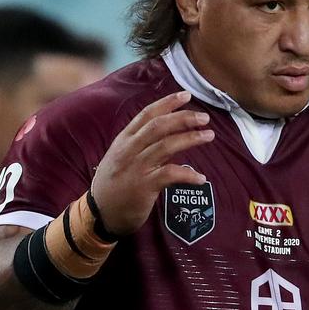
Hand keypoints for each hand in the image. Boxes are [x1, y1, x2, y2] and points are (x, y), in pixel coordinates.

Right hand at [91, 91, 213, 235]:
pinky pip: (170, 174)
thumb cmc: (114, 184)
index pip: (147, 114)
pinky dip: (188, 175)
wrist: (99, 214)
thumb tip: (172, 133)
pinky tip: (201, 178)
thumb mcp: (122, 157)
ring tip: (209, 135)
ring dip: (191, 139)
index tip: (186, 95)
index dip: (167, 103)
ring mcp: (136, 167)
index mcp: (124, 140)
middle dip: (183, 118)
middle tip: (204, 117)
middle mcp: (129, 150)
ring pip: (166, 146)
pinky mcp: (143, 186)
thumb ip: (143, 144)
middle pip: (159, 126)